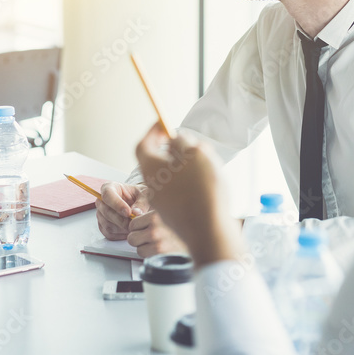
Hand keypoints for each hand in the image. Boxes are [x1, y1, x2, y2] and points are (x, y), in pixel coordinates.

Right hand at [96, 181, 148, 239]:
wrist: (141, 204)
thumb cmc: (141, 196)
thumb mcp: (145, 195)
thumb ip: (142, 203)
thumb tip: (136, 212)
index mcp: (109, 188)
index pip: (107, 195)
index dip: (117, 204)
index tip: (128, 212)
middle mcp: (102, 201)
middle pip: (106, 211)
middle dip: (121, 220)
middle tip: (133, 223)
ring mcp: (101, 214)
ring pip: (107, 224)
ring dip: (121, 228)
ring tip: (134, 228)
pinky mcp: (103, 226)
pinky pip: (108, 233)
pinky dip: (120, 235)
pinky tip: (129, 232)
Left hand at [126, 210, 187, 257]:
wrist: (200, 242)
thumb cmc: (185, 228)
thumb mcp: (169, 214)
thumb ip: (155, 214)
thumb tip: (137, 214)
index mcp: (157, 215)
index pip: (133, 223)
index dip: (138, 228)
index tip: (145, 230)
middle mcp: (156, 228)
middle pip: (132, 236)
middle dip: (139, 239)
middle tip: (149, 239)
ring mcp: (158, 242)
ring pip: (137, 248)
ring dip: (144, 248)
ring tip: (156, 245)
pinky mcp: (160, 254)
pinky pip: (143, 256)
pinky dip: (149, 255)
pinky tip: (159, 251)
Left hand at [135, 123, 241, 266]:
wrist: (210, 230)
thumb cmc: (202, 190)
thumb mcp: (195, 152)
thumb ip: (182, 141)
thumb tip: (174, 141)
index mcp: (150, 169)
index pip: (143, 145)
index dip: (153, 132)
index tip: (163, 124)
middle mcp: (151, 188)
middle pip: (157, 163)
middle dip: (173, 154)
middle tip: (192, 149)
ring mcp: (161, 205)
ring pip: (169, 180)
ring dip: (183, 172)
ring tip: (205, 171)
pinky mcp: (173, 218)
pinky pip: (178, 196)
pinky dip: (189, 189)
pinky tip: (207, 190)